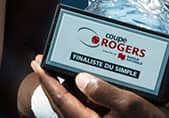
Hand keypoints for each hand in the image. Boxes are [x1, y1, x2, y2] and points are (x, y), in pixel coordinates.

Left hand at [30, 55, 168, 116]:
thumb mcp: (131, 105)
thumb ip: (105, 91)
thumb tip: (82, 78)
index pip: (60, 98)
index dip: (47, 79)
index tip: (37, 61)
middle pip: (63, 102)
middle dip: (54, 82)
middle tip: (46, 63)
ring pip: (75, 105)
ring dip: (68, 88)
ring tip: (63, 70)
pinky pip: (88, 108)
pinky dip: (85, 94)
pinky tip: (88, 82)